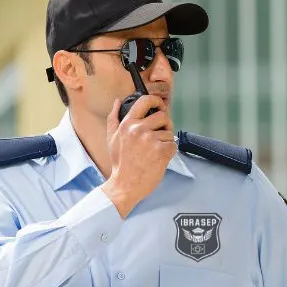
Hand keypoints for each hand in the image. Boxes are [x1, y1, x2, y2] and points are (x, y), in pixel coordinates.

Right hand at [100, 95, 175, 216]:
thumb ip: (114, 118)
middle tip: (160, 135)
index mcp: (127, 124)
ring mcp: (151, 140)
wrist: (124, 186)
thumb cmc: (120, 164)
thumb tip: (117, 102)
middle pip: (163, 116)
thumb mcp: (112, 139)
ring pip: (169, 133)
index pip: (145, 101)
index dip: (156, 101)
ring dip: (165, 142)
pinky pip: (174, 145)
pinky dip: (170, 152)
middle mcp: (139, 129)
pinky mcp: (161, 151)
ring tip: (154, 153)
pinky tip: (159, 159)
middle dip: (165, 124)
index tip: (160, 106)